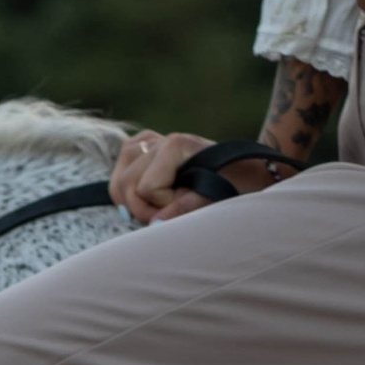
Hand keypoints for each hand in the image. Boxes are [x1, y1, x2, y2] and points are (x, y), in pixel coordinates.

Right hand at [109, 128, 282, 224]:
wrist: (246, 169)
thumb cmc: (237, 184)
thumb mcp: (218, 198)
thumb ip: (186, 209)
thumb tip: (155, 225)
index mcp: (176, 145)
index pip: (146, 188)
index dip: (164, 206)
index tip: (190, 204)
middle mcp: (158, 139)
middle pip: (125, 185)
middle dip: (145, 208)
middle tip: (173, 211)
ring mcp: (148, 142)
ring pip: (118, 181)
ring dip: (135, 202)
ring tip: (163, 205)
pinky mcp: (143, 148)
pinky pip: (120, 170)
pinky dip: (129, 189)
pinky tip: (151, 195)